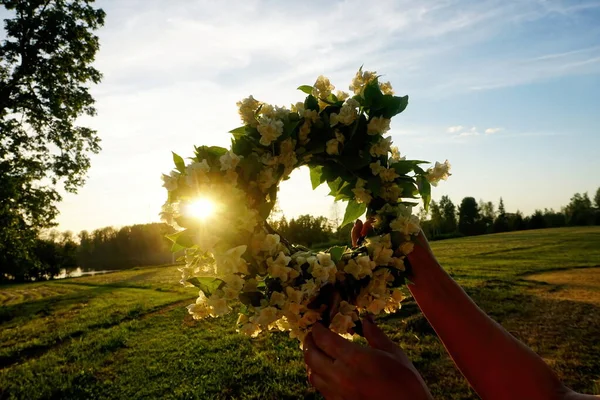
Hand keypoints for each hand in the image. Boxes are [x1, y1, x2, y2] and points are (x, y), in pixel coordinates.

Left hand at [303, 318, 432, 399]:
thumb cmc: (407, 382)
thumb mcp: (394, 354)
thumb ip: (375, 335)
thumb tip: (366, 320)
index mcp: (354, 358)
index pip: (324, 339)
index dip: (317, 330)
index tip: (317, 324)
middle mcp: (341, 375)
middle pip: (311, 356)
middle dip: (308, 343)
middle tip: (311, 336)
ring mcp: (338, 393)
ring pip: (312, 375)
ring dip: (310, 361)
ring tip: (316, 353)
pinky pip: (321, 389)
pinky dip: (318, 377)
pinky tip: (326, 373)